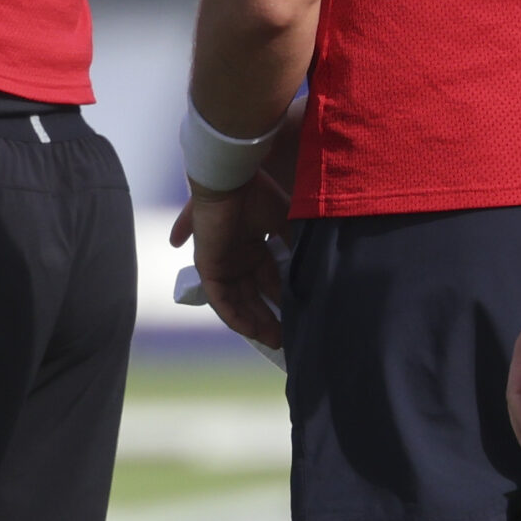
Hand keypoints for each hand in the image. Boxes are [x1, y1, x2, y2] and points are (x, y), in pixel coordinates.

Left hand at [187, 174, 290, 348]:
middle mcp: (236, 257)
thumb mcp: (284, 222)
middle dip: (270, 316)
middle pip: (253, 294)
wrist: (231, 180)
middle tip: (288, 337)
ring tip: (276, 340)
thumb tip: (311, 263)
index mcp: (252, 246)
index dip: (283, 298)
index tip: (300, 315)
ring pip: (238, 301)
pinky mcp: (209, 267)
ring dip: (255, 322)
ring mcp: (222, 263)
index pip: (268, 280)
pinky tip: (253, 332)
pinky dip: (236, 317)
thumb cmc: (257, 195)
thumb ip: (294, 242)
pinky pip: (221, 300)